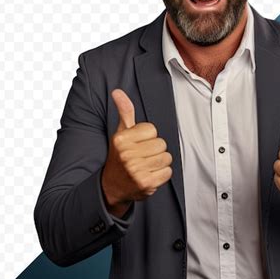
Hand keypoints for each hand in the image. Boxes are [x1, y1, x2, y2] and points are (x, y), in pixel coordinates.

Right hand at [101, 89, 172, 216]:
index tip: (138, 144)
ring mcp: (136, 170)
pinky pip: (168, 172)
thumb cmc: (119, 156)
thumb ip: (124, 112)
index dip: (148, 137)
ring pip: (166, 157)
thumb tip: (117, 91)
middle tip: (142, 157)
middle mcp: (127, 154)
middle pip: (161, 143)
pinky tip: (149, 175)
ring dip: (159, 163)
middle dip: (155, 150)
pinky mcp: (146, 183)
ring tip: (146, 166)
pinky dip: (162, 175)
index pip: (152, 129)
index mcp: (121, 139)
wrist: (111, 187)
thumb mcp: (121, 133)